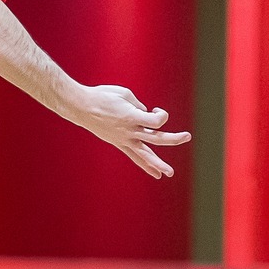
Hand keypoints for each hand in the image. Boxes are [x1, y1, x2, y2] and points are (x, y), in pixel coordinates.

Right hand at [68, 85, 190, 178]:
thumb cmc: (103, 96)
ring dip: (159, 163)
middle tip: (187, 137)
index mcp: (132, 117)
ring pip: (145, 154)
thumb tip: (145, 114)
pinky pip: (135, 157)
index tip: (155, 109)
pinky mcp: (118, 143)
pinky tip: (157, 174)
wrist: (82, 106)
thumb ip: (139, 105)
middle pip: (156, 138)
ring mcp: (124, 139)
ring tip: (170, 173)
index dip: (161, 114)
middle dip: (173, 138)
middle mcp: (129, 131)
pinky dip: (146, 165)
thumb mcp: (124, 94)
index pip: (157, 120)